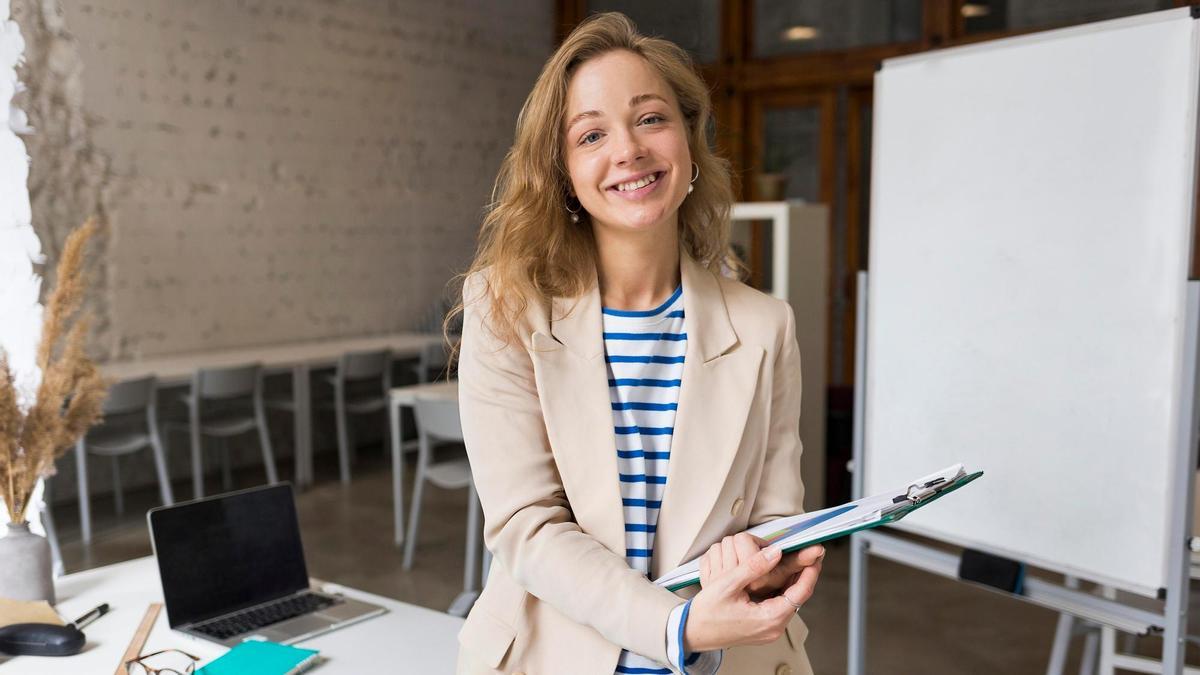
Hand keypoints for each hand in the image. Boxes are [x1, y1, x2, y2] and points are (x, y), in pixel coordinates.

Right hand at [683, 537, 823, 651]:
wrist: (692, 632)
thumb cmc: (706, 614)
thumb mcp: (728, 584)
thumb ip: (753, 567)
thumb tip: (775, 553)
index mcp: (769, 619)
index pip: (800, 593)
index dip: (810, 572)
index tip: (815, 557)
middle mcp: (773, 628)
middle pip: (798, 597)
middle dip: (804, 574)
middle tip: (808, 555)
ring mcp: (768, 629)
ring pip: (790, 601)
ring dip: (793, 581)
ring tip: (795, 561)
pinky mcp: (762, 627)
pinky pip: (780, 605)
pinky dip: (782, 590)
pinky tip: (777, 577)